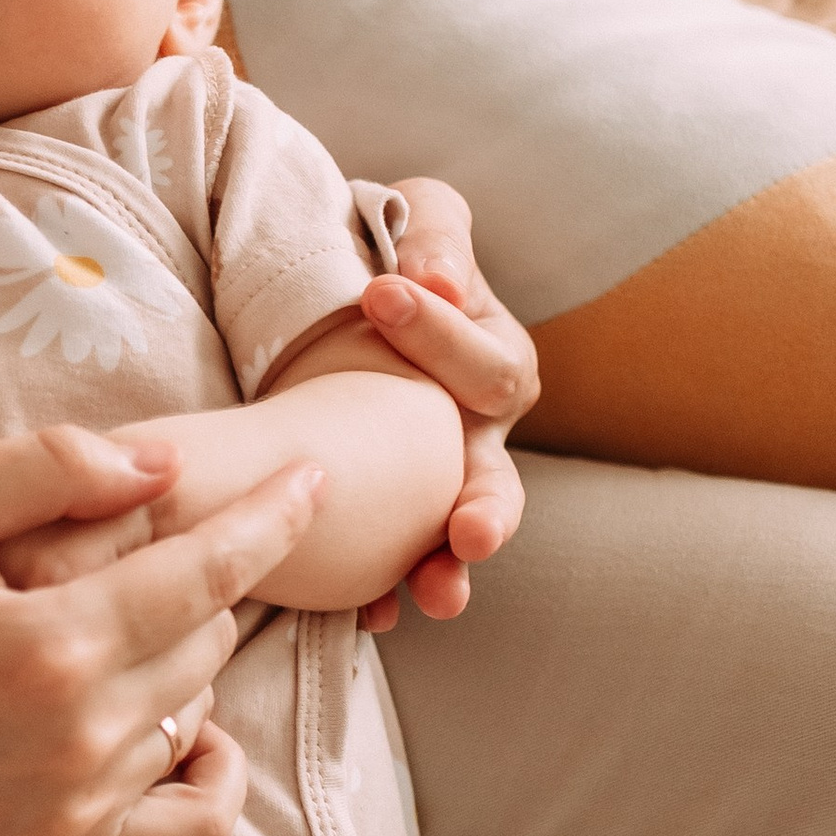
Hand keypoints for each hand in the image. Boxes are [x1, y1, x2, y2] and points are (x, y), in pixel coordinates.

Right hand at [0, 426, 326, 835]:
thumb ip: (44, 468)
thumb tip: (161, 467)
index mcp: (51, 638)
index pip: (210, 568)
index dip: (275, 515)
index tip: (317, 479)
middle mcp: (81, 731)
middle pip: (211, 632)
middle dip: (196, 577)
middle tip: (128, 550)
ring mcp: (79, 804)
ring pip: (199, 706)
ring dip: (186, 655)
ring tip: (113, 622)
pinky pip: (195, 821)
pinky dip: (212, 768)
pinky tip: (188, 728)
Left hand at [357, 180, 539, 624]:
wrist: (339, 305)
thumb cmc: (393, 259)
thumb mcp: (422, 220)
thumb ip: (438, 236)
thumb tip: (435, 280)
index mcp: (494, 364)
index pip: (483, 362)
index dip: (436, 332)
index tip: (379, 293)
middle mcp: (474, 438)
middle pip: (496, 481)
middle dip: (486, 508)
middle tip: (470, 530)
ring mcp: (432, 487)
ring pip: (454, 538)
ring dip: (447, 570)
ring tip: (435, 593)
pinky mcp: (384, 518)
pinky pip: (390, 567)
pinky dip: (380, 594)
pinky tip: (366, 614)